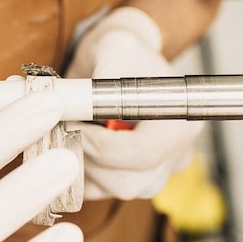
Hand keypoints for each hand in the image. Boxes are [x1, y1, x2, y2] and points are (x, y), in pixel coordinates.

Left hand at [65, 6, 202, 199]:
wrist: (123, 60)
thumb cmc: (122, 51)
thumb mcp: (114, 48)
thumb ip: (101, 77)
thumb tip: (73, 106)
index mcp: (180, 119)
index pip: (144, 152)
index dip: (102, 146)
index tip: (73, 125)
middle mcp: (177, 153)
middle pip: (130, 181)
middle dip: (88, 159)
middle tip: (62, 132)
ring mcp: (159, 171)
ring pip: (114, 191)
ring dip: (82, 168)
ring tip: (63, 136)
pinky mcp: (136, 180)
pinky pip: (105, 194)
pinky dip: (81, 177)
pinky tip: (67, 148)